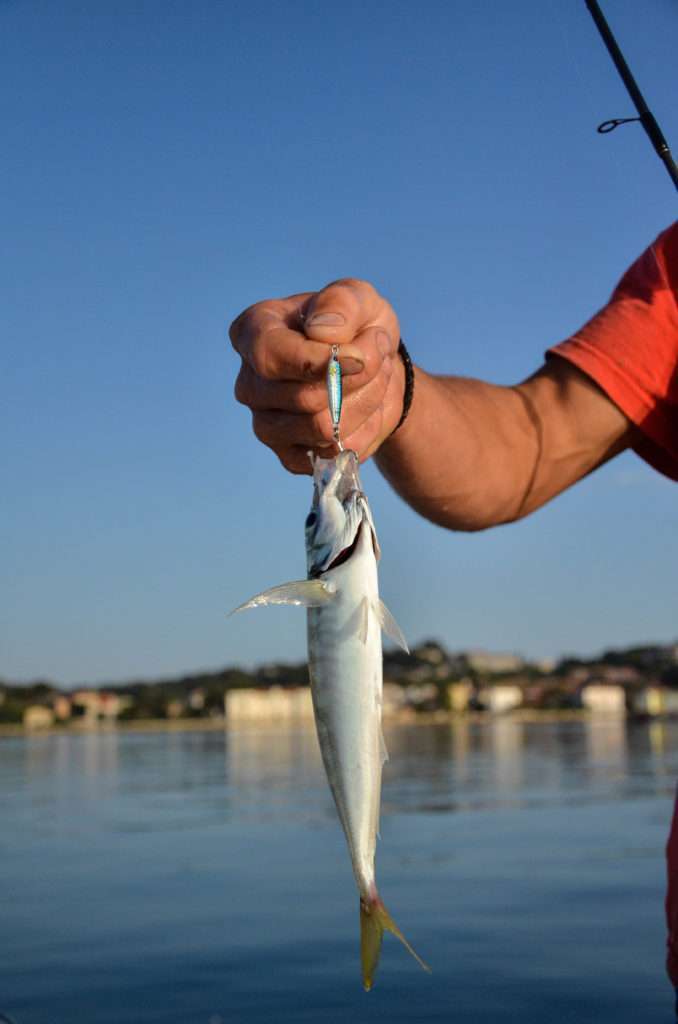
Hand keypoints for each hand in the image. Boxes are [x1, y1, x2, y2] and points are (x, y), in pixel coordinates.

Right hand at [230, 279, 403, 472]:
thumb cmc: (356, 327)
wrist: (375, 369)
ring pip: (322, 429)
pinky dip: (363, 432)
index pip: (271, 356)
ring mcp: (266, 424)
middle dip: (358, 380)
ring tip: (376, 379)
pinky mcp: (289, 455)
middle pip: (304, 398)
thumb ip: (341, 303)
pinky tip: (365, 409)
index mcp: (252, 334)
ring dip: (365, 403)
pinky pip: (332, 454)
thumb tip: (321, 331)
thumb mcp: (358, 298)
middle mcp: (250, 384)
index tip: (360, 357)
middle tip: (379, 357)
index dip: (319, 363)